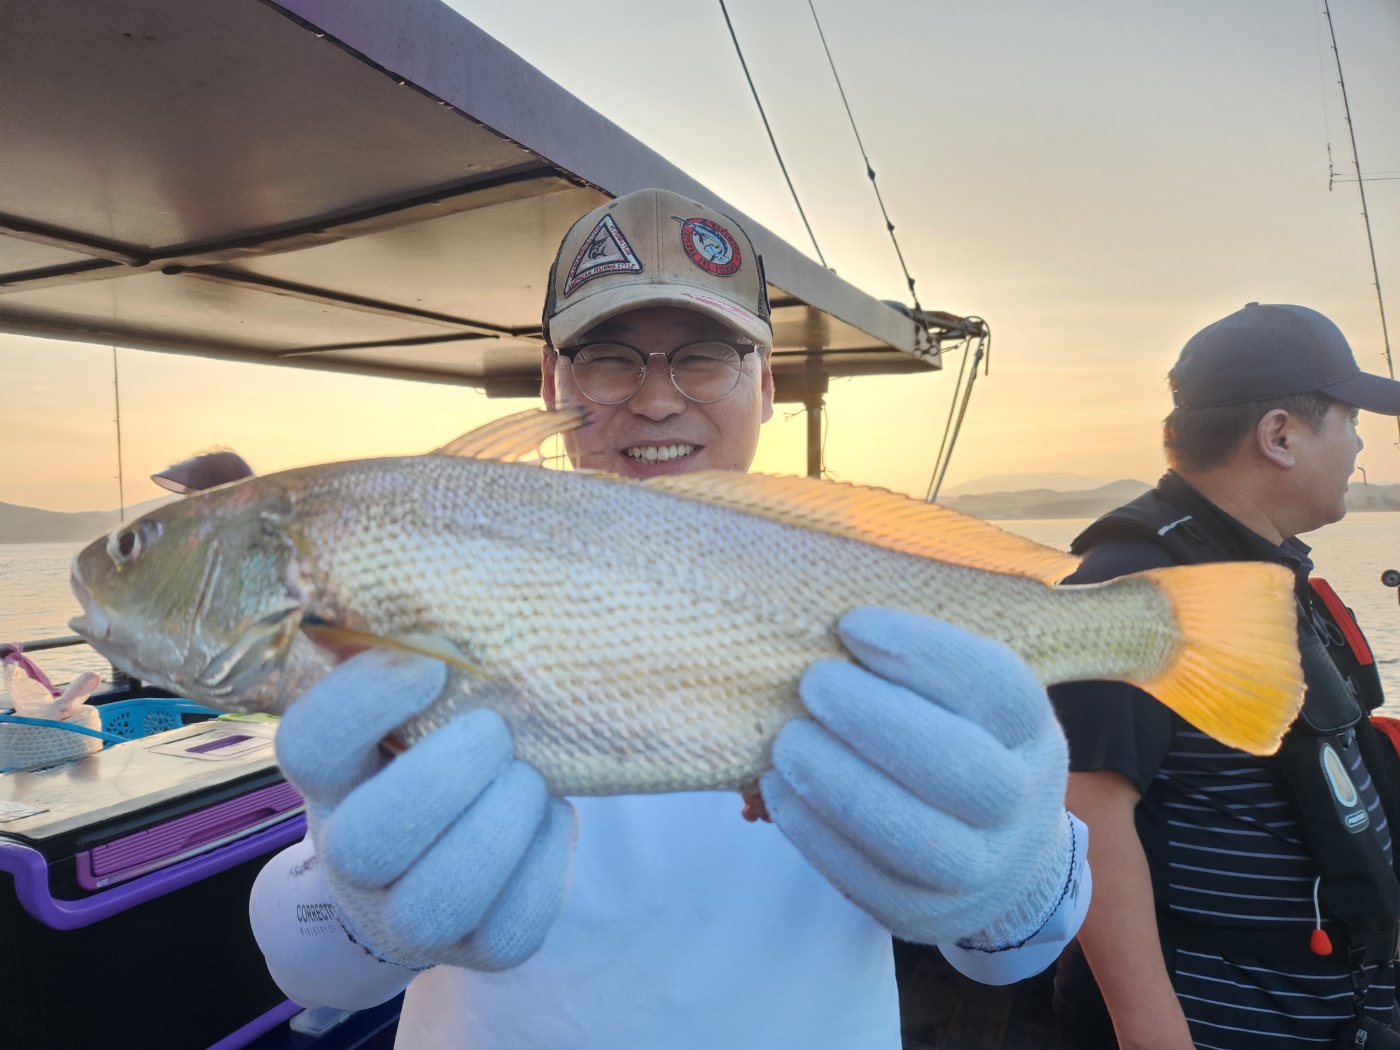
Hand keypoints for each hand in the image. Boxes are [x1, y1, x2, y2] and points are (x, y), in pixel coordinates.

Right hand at [275, 651, 576, 970]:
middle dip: (447, 777)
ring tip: (527, 776)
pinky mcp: (477, 951)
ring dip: (499, 825)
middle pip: (370, 840)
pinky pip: (511, 929)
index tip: (427, 665)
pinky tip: (551, 816)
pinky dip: (544, 865)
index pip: (310, 746)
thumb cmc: (434, 745)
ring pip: (438, 901)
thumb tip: (463, 568)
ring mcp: (407, 917)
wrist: (438, 852)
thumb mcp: (413, 701)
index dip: (364, 703)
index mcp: (330, 778)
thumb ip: (421, 650)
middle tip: (494, 730)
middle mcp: (351, 856)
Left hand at [760, 608, 1072, 948]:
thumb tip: (830, 626)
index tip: (850, 626)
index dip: (921, 652)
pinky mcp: (924, 916)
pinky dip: (815, 834)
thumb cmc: (952, 738)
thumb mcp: (956, 694)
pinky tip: (779, 790)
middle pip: (960, 768)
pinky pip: (868, 883)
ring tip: (787, 742)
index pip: (993, 687)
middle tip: (813, 684)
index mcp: (1030, 730)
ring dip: (839, 785)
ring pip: (917, 839)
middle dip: (874, 720)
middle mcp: (1022, 803)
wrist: (995, 848)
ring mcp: (981, 871)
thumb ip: (909, 661)